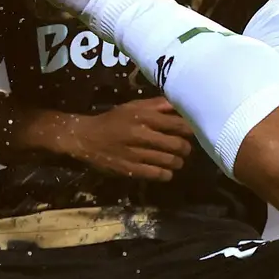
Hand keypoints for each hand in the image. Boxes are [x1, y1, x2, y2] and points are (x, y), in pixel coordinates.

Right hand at [56, 98, 193, 179]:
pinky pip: (157, 174)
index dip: (190, 130)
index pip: (178, 124)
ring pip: (170, 161)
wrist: (86, 138)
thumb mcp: (134, 106)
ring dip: (178, 162)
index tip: (191, 132)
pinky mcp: (131, 169)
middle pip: (177, 145)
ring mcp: (136, 154)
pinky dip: (166, 174)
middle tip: (185, 148)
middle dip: (186, 148)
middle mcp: (142, 134)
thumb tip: (181, 104)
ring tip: (176, 160)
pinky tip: (166, 171)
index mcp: (144, 116)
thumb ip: (158, 105)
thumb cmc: (114, 120)